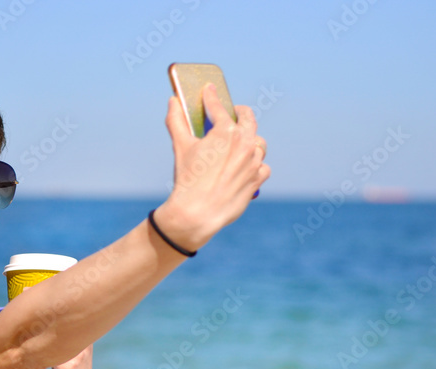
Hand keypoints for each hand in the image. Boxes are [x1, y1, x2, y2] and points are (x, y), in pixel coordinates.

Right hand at [157, 84, 270, 251]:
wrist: (198, 212)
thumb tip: (172, 101)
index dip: (212, 97)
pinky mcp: (258, 179)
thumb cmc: (188, 179)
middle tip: (234, 112)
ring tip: (241, 143)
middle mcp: (245, 143)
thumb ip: (176, 121)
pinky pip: (263, 166)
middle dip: (240, 112)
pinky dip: (255, 165)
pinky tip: (246, 167)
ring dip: (250, 141)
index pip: (219, 107)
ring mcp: (254, 161)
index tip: (210, 90)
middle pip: (248, 118)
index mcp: (226, 131)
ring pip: (258, 143)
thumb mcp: (180, 147)